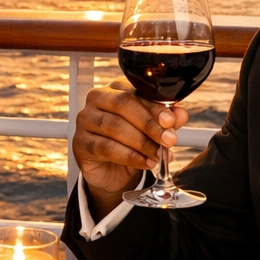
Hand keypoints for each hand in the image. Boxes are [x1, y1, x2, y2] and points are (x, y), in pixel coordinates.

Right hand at [71, 77, 188, 212]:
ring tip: (157, 155)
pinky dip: (129, 156)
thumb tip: (180, 114)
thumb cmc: (132, 142)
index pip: (135, 91)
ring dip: (141, 142)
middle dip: (149, 124)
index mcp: (116, 88)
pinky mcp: (79, 143)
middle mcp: (97, 99)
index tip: (171, 121)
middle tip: (168, 140)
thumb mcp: (153, 131)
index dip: (155, 106)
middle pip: (122, 104)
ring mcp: (85, 120)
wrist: (113, 171)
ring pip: (114, 126)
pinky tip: (144, 162)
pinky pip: (105, 147)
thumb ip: (166, 121)